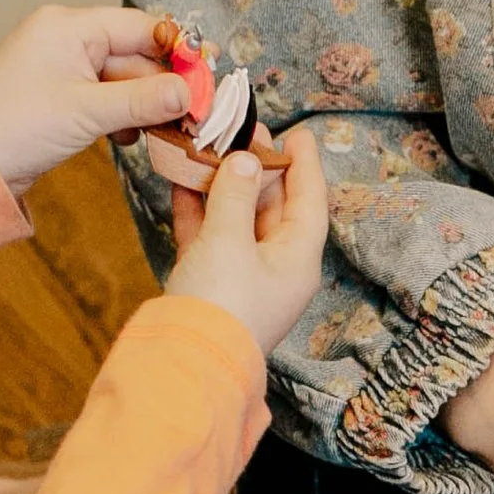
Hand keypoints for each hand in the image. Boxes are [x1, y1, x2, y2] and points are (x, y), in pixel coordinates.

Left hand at [0, 6, 190, 189]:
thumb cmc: (12, 128)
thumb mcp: (85, 112)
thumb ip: (142, 99)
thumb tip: (189, 92)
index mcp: (69, 27)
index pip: (141, 27)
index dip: (178, 51)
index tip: (210, 73)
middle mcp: (67, 38)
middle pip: (136, 54)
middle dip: (164, 85)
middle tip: (195, 115)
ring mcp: (63, 67)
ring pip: (123, 79)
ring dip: (144, 105)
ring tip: (163, 131)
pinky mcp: (61, 95)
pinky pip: (106, 97)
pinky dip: (123, 115)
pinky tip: (129, 137)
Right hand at [160, 126, 327, 358]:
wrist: (184, 361)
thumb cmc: (219, 303)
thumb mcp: (229, 240)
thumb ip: (236, 195)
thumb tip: (246, 162)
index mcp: (298, 260)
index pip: (310, 202)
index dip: (305, 165)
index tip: (299, 134)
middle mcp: (276, 269)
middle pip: (274, 208)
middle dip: (259, 169)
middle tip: (245, 132)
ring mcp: (243, 278)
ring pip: (237, 221)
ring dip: (224, 186)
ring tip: (213, 148)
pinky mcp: (210, 285)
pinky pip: (209, 238)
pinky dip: (197, 211)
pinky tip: (183, 181)